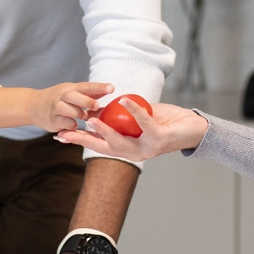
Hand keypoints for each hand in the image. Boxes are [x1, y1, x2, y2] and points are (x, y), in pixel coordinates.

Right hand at [29, 81, 112, 132]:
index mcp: (71, 88)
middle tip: (96, 106)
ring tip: (83, 116)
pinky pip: (65, 123)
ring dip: (79, 114)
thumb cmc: (59, 98)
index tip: (111, 88)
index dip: (99, 87)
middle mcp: (62, 96)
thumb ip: (90, 92)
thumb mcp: (73, 92)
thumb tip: (109, 87)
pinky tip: (73, 124)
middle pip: (74, 96)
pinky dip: (71, 124)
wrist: (34, 106)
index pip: (86, 86)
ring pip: (70, 110)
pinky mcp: (52, 120)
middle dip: (87, 101)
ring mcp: (56, 108)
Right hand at [55, 99, 208, 159]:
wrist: (193, 127)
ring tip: (91, 118)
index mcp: (127, 148)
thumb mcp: (138, 117)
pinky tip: (124, 100)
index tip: (59, 135)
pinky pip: (143, 123)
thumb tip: (98, 108)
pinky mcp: (159, 140)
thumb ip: (119, 116)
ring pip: (120, 140)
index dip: (79, 140)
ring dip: (105, 129)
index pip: (99, 145)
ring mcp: (147, 148)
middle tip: (65, 133)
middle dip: (84, 140)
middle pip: (104, 147)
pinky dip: (133, 110)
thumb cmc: (166, 121)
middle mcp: (134, 153)